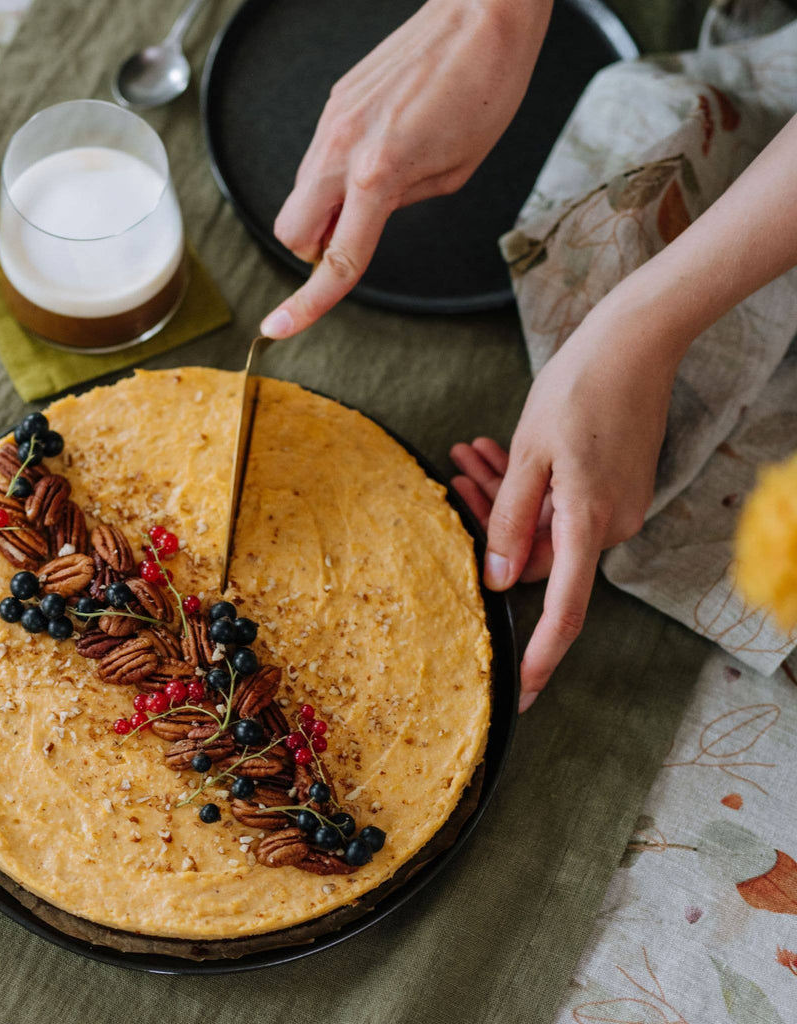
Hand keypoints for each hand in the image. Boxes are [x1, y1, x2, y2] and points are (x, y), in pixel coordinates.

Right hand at [259, 0, 551, 338]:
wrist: (481, 11)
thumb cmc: (485, 89)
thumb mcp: (454, 173)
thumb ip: (399, 206)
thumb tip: (363, 219)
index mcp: (378, 174)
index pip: (334, 258)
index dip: (307, 304)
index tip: (279, 328)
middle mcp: (341, 148)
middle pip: (291, 232)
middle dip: (313, 249)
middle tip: (354, 235)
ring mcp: (331, 122)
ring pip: (299, 195)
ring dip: (325, 210)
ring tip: (380, 184)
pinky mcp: (334, 102)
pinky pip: (317, 159)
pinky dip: (335, 175)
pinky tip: (378, 151)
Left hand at [450, 303, 674, 710]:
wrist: (634, 341)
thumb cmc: (578, 389)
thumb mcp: (529, 455)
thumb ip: (509, 521)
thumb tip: (497, 581)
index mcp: (589, 523)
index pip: (563, 608)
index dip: (541, 656)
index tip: (520, 694)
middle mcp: (609, 524)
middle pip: (535, 552)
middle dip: (490, 522)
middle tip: (455, 475)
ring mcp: (615, 506)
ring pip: (542, 523)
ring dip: (503, 497)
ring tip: (468, 454)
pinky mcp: (613, 486)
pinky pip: (560, 503)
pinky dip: (528, 486)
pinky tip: (496, 454)